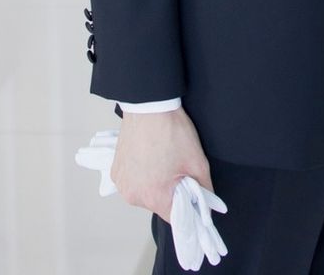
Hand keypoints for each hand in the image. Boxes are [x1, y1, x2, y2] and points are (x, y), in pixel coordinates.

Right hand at [110, 106, 213, 222]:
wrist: (149, 106)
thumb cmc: (171, 130)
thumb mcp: (196, 161)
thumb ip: (204, 190)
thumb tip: (207, 205)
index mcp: (153, 196)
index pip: (174, 217)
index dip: (186, 207)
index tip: (191, 196)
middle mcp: (133, 195)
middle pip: (159, 204)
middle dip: (171, 191)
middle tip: (177, 169)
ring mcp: (121, 183)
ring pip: (145, 193)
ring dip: (154, 183)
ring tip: (162, 159)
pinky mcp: (115, 171)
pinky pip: (132, 181)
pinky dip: (141, 174)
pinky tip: (149, 156)